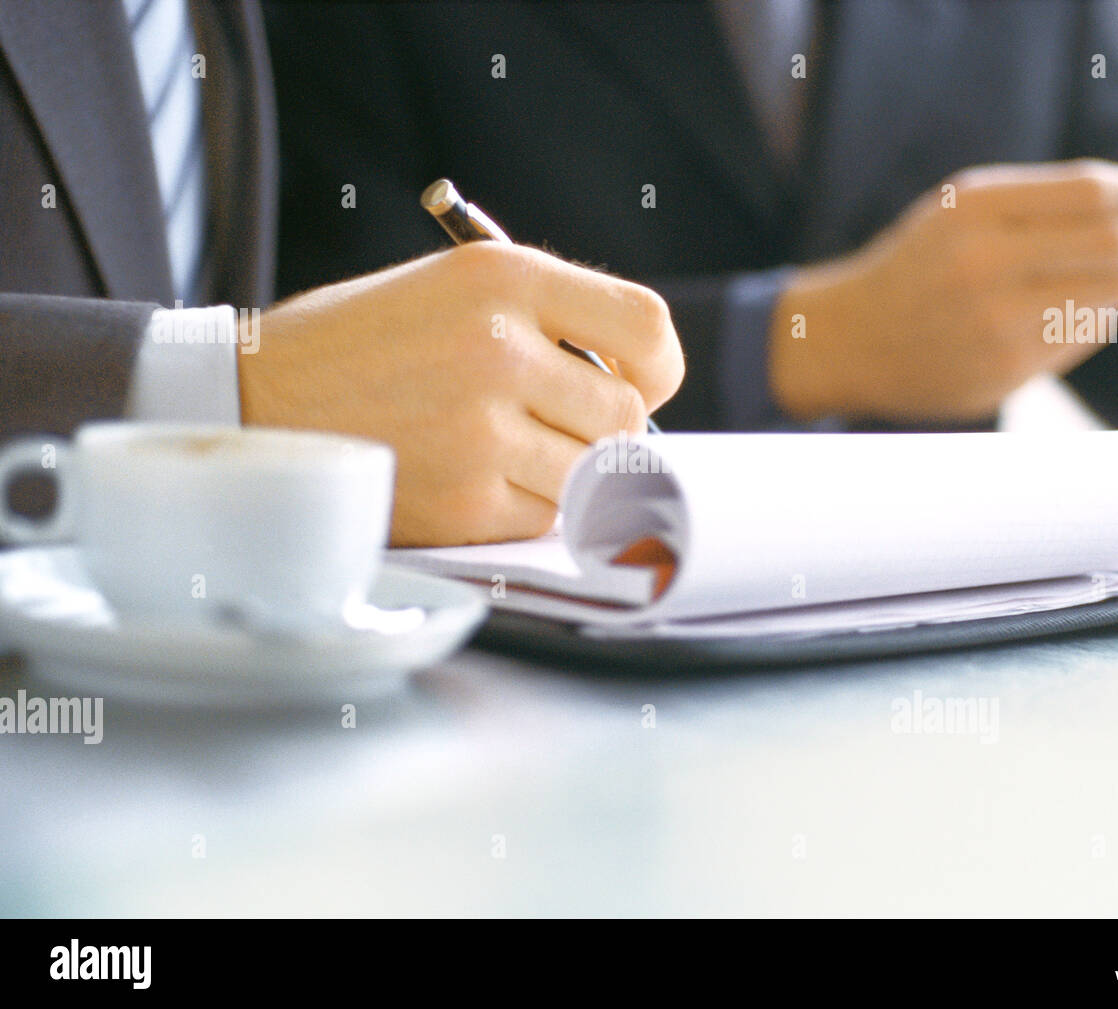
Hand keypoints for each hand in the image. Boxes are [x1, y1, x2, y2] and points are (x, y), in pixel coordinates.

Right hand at [238, 243, 682, 544]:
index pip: (648, 327)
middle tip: (552, 425)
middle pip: (628, 415)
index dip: (657, 367)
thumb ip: (549, 320)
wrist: (253, 398)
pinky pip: (544, 515)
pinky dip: (521, 507)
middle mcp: (499, 347)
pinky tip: (468, 477)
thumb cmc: (363, 343)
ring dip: (563, 472)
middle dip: (601, 428)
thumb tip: (641, 385)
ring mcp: (483, 429)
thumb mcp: (451, 286)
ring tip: (498, 448)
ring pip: (592, 472)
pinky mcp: (465, 499)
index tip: (638, 383)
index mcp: (503, 276)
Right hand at [768, 159, 1117, 420]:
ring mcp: (995, 321)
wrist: (849, 340)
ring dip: (1116, 288)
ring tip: (1090, 285)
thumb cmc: (915, 268)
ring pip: (1110, 296)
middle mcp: (984, 262)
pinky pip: (1083, 338)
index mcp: (973, 208)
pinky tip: (1054, 319)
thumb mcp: (958, 211)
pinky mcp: (1004, 369)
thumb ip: (1037, 201)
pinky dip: (1086, 324)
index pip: (1093, 191)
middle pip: (1114, 245)